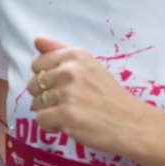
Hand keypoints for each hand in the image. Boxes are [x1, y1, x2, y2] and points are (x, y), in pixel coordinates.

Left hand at [24, 37, 150, 158]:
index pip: (37, 63)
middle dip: (45, 96)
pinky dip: (51, 125)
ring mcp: (68, 93)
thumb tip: (37, 40)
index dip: (45, 78)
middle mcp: (71, 71)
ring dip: (49, 112)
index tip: (61, 86)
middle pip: (33, 84)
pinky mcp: (66, 115)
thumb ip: (60, 51)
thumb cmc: (109, 96)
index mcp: (75, 56)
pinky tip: (68, 124)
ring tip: (71, 113)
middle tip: (68, 102)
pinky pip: (40, 119)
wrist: (131, 123)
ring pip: (36, 103)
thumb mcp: (89, 65)